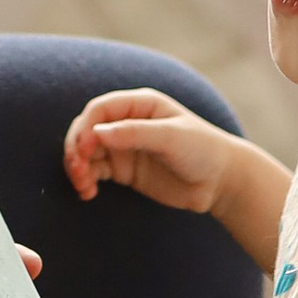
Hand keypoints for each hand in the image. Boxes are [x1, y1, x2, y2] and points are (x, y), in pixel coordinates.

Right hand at [64, 87, 233, 212]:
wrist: (220, 182)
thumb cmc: (202, 150)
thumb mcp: (171, 137)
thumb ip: (134, 133)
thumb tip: (97, 133)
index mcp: (140, 104)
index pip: (100, 109)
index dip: (86, 128)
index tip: (84, 151)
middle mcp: (127, 123)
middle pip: (87, 130)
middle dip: (77, 149)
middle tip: (77, 171)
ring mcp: (124, 147)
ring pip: (87, 152)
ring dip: (78, 167)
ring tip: (83, 186)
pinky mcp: (125, 170)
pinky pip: (95, 172)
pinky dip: (86, 180)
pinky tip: (88, 193)